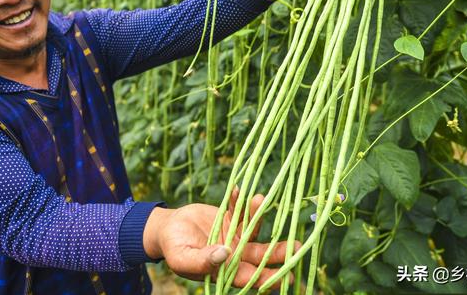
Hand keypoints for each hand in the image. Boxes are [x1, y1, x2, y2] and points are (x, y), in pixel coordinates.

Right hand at [143, 189, 296, 288]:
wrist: (168, 228)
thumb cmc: (173, 248)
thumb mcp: (182, 258)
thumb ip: (202, 261)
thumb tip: (224, 255)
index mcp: (224, 271)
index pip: (249, 277)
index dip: (268, 277)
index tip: (287, 276)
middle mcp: (235, 255)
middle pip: (260, 255)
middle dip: (279, 251)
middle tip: (298, 246)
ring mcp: (234, 236)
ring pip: (254, 229)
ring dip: (259, 215)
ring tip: (260, 199)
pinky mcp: (231, 218)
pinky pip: (238, 209)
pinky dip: (239, 200)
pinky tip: (238, 189)